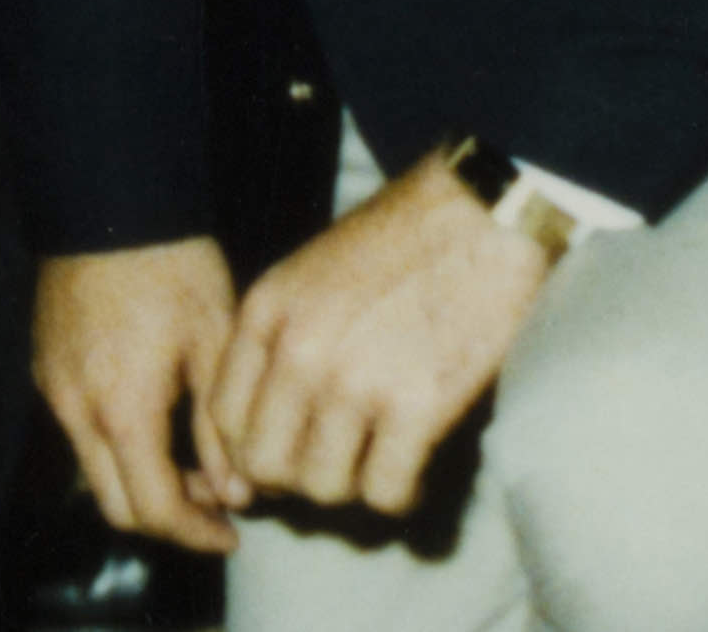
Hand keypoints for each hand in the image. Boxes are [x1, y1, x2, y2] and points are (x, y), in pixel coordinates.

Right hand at [31, 238, 246, 554]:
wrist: (110, 199)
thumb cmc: (171, 266)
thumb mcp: (214, 344)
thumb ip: (220, 429)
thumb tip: (234, 492)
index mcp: (122, 411)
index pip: (154, 509)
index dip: (196, 534)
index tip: (232, 533)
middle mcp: (76, 412)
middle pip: (117, 507)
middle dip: (169, 518)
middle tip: (217, 502)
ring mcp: (54, 390)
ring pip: (95, 471)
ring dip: (141, 481)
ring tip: (193, 458)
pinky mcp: (46, 367)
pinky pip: (79, 432)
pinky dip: (118, 446)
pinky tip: (156, 417)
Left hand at [206, 153, 557, 522]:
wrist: (483, 213)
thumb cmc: (404, 237)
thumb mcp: (311, 270)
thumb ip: (282, 335)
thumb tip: (269, 419)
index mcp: (268, 310)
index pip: (225, 417)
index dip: (250, 453)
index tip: (284, 460)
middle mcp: (300, 350)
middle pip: (265, 465)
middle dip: (296, 481)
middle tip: (335, 468)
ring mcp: (355, 380)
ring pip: (324, 488)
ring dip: (353, 488)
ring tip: (380, 464)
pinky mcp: (416, 406)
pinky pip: (386, 491)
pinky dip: (401, 494)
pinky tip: (416, 471)